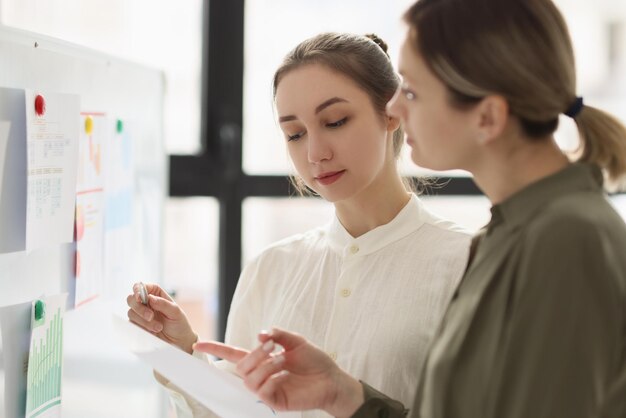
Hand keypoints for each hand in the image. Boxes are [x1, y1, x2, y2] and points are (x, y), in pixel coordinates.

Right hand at [126, 283, 197, 353]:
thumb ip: (163, 304)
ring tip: (158, 328)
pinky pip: (132, 324)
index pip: (142, 286)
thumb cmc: (179, 324)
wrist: (178, 341)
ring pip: (131, 312)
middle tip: (151, 316)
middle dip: (139, 308)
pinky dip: (141, 327)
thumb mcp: (175, 312)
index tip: (140, 297)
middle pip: (132, 298)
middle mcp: (146, 303)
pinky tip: (152, 331)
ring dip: (144, 321)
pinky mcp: (138, 326)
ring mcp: (140, 314)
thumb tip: (150, 298)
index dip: (138, 289)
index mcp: (156, 294)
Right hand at [194, 328, 363, 417]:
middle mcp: (261, 375)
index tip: (199, 344)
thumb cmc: (314, 361)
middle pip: (240, 366)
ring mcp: (266, 389)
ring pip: (249, 379)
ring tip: (282, 358)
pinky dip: (270, 379)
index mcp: (262, 360)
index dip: (216, 348)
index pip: (233, 354)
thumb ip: (278, 334)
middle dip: (254, 354)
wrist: (331, 379)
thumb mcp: (296, 341)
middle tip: (271, 345)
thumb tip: (260, 334)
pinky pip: (262, 391)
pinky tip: (283, 374)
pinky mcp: (274, 401)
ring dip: (264, 365)